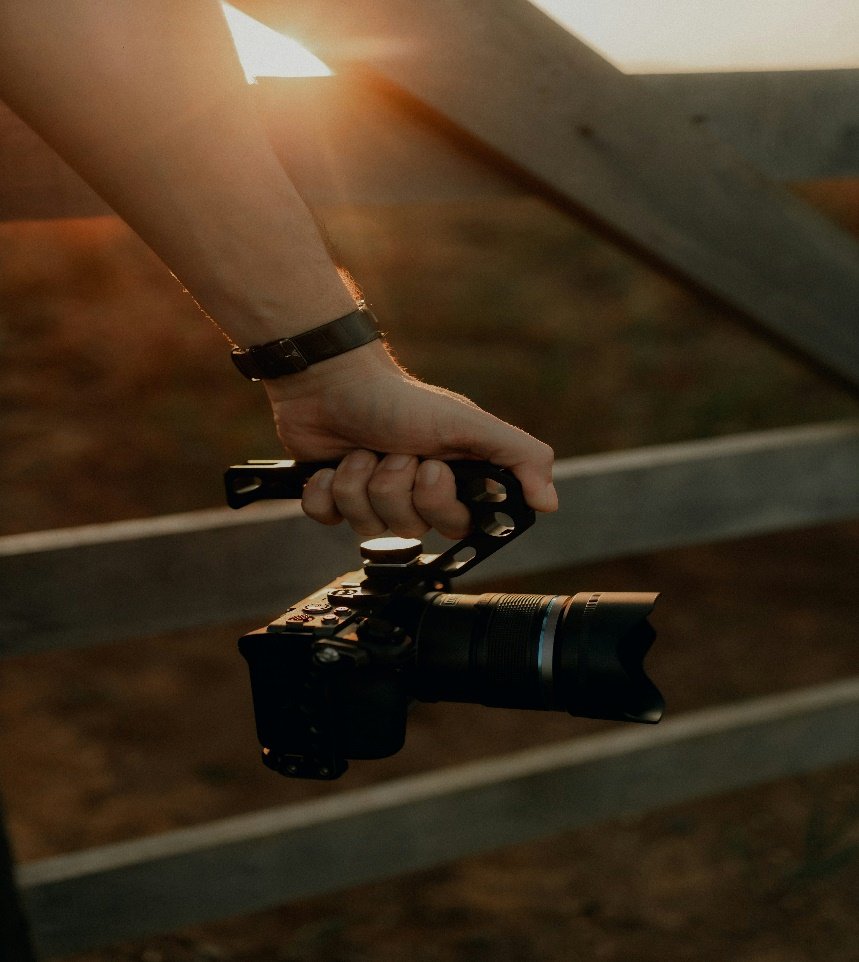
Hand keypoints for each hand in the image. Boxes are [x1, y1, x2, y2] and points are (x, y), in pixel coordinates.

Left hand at [264, 341, 556, 538]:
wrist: (332, 381)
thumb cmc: (399, 398)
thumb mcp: (466, 423)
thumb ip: (517, 456)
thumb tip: (549, 502)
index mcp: (452, 482)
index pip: (456, 525)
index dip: (438, 501)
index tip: (429, 467)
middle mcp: (415, 496)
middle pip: (409, 528)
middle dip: (395, 487)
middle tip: (393, 452)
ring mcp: (373, 499)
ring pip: (366, 525)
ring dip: (358, 482)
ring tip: (361, 450)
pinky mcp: (334, 499)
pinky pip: (327, 518)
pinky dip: (325, 490)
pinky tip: (331, 464)